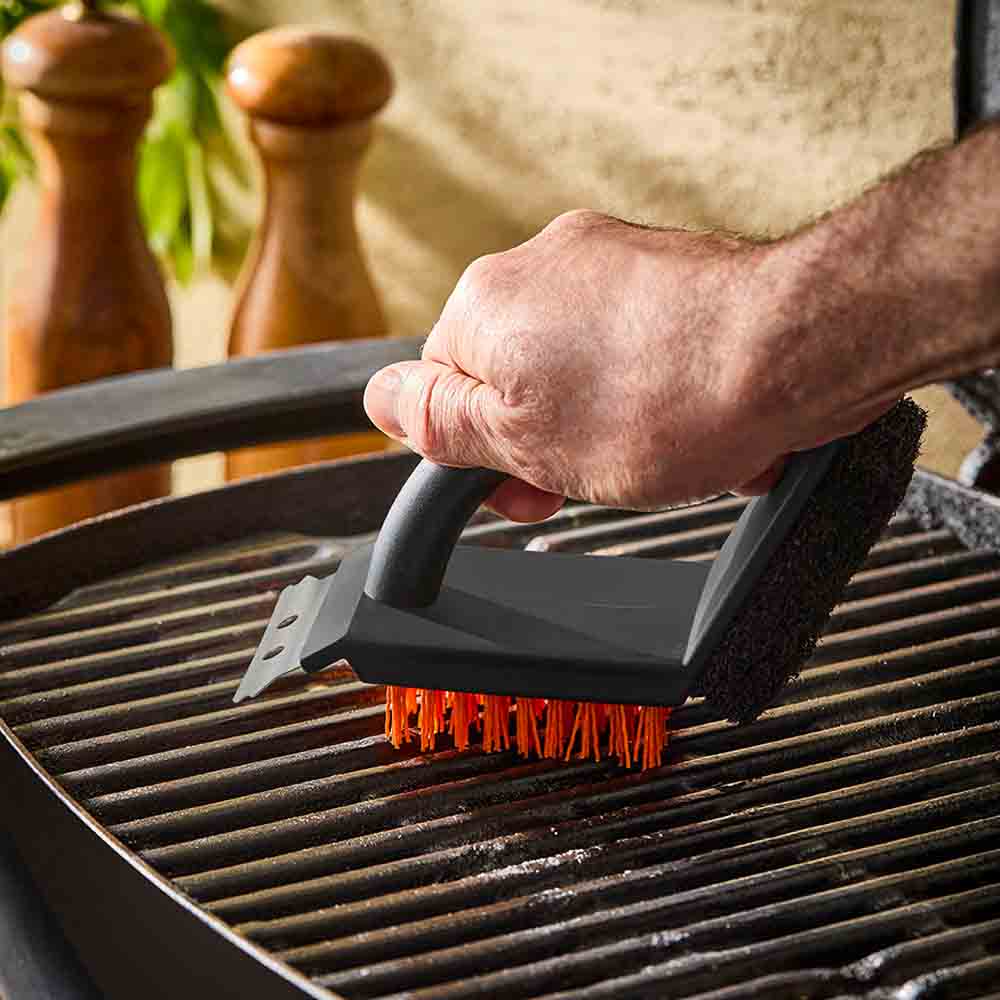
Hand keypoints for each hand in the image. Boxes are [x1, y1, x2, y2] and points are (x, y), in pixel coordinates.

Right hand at [363, 210, 886, 520]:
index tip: (525, 490)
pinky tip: (692, 423)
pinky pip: (639, 348)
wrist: (796, 348)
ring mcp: (611, 260)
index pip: (443, 391)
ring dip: (607, 423)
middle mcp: (541, 265)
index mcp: (486, 304)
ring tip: (658, 450)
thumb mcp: (523, 440)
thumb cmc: (667, 399)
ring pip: (581, 368)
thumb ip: (440, 421)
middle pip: (515, 375)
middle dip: (550, 440)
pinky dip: (656, 392)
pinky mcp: (670, 271)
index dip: (482, 456)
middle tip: (592, 479)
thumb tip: (381, 403)